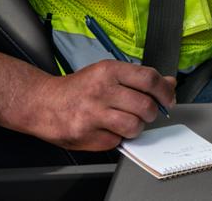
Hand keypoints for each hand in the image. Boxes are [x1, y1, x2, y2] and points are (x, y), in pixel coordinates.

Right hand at [23, 60, 175, 150]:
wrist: (42, 103)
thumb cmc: (78, 89)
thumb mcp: (107, 73)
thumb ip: (138, 78)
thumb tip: (169, 83)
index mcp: (108, 71)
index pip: (149, 79)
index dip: (165, 91)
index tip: (168, 99)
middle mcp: (101, 91)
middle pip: (145, 106)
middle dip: (151, 112)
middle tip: (144, 112)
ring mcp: (93, 114)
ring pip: (134, 126)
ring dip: (136, 127)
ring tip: (125, 121)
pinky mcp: (87, 135)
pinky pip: (117, 141)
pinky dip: (117, 137)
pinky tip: (106, 128)